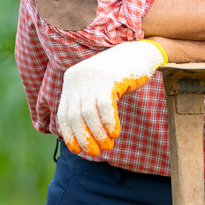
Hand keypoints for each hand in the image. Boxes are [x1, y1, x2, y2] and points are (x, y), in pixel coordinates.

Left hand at [57, 40, 167, 155]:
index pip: (64, 114)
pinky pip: (106, 107)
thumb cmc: (120, 75)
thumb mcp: (97, 87)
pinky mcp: (109, 78)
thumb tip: (83, 136)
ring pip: (89, 114)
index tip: (78, 151)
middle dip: (84, 138)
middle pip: (75, 116)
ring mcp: (93, 77)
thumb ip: (87, 104)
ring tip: (108, 145)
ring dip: (98, 134)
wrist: (141, 52)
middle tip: (95, 152)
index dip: (70, 135)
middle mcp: (78, 78)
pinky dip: (109, 123)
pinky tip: (115, 132)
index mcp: (71, 80)